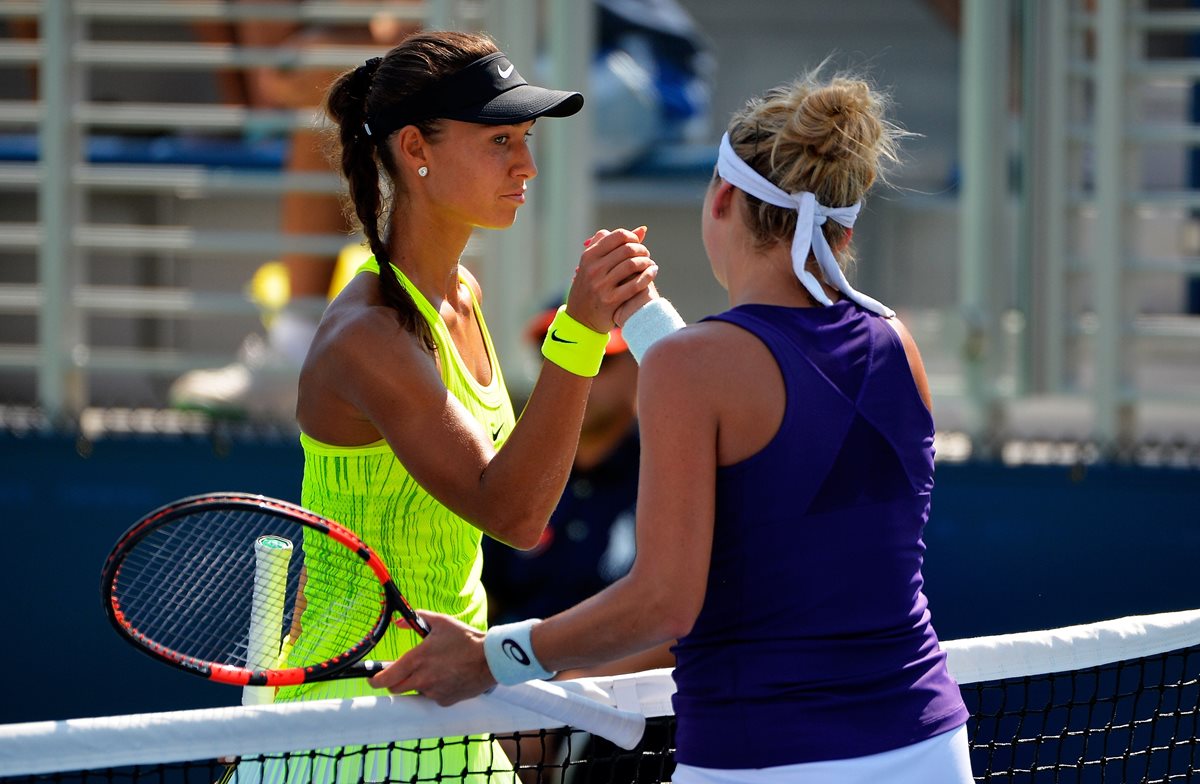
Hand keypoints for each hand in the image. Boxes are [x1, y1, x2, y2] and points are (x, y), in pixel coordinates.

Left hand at [368, 612, 495, 705]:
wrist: (490, 659)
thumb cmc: (466, 639)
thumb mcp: (441, 622)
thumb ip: (417, 618)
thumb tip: (400, 621)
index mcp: (417, 659)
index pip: (386, 678)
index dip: (375, 681)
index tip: (372, 679)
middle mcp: (422, 679)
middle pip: (396, 689)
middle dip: (395, 682)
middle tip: (402, 672)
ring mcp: (433, 692)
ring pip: (416, 692)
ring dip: (418, 684)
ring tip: (435, 669)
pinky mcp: (445, 700)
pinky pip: (433, 697)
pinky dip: (435, 689)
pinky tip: (448, 677)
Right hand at [566, 226, 657, 331]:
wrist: (580, 319)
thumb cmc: (590, 286)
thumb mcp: (594, 264)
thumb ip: (614, 245)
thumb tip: (643, 230)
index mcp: (589, 256)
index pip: (617, 236)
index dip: (632, 237)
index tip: (637, 243)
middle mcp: (593, 269)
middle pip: (627, 249)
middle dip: (641, 250)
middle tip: (646, 255)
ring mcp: (601, 285)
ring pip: (632, 265)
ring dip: (647, 262)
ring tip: (650, 264)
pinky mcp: (610, 300)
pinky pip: (635, 284)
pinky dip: (648, 276)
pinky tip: (652, 273)